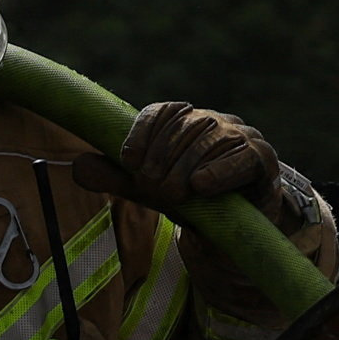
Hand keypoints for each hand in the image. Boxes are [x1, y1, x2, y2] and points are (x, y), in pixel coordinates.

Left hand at [73, 100, 278, 214]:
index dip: (143, 133)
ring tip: (173, 194)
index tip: (127, 160)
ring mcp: (241, 136)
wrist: (235, 227)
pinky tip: (202, 185)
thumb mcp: (150, 190)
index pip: (161, 112)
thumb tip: (76, 168)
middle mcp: (213, 120)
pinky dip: (221, 170)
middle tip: (151, 187)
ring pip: (211, 139)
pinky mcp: (262, 160)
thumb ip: (118, 178)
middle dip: (163, 157)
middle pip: (185, 126)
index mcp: (185, 120)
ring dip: (187, 167)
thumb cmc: (190, 200)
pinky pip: (243, 157)